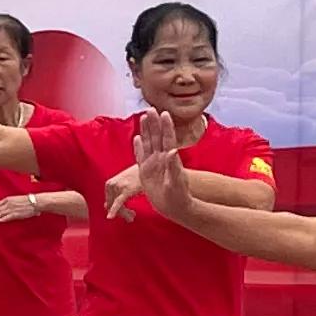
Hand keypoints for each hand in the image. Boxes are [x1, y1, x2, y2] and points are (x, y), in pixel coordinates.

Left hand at [0, 193, 54, 224]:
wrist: (35, 201)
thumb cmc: (24, 201)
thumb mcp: (10, 200)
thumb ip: (0, 203)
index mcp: (6, 200)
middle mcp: (8, 204)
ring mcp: (12, 208)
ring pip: (1, 214)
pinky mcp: (18, 213)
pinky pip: (11, 216)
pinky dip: (5, 218)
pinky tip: (0, 221)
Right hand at [130, 107, 197, 222]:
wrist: (175, 207)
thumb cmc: (178, 196)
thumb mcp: (176, 182)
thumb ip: (173, 166)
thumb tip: (172, 150)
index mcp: (169, 159)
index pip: (167, 139)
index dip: (166, 126)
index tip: (164, 113)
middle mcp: (161, 158)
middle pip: (156, 137)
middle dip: (154, 122)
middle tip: (151, 108)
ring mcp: (153, 164)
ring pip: (148, 143)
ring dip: (146, 130)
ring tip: (144, 117)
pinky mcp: (145, 171)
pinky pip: (140, 156)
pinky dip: (138, 147)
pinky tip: (136, 138)